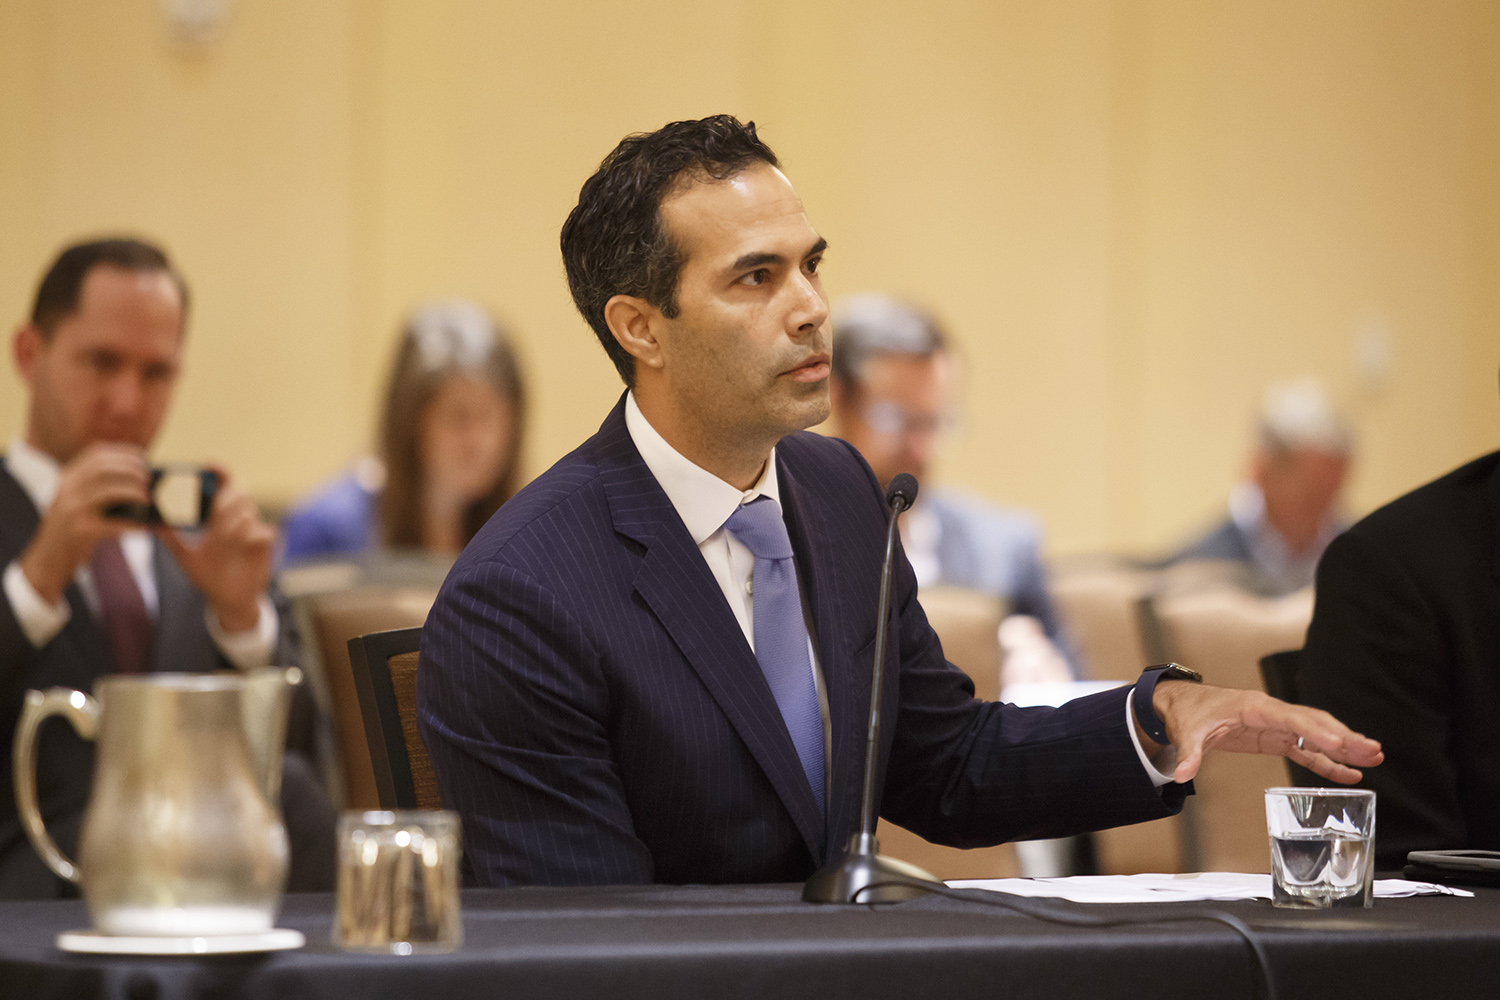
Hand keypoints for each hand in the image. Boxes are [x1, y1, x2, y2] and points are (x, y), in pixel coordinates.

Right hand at [19, 443, 150, 603]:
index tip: (142, 457)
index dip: (123, 452)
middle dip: (131, 469)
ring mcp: (71, 509)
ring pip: (108, 491)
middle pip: (103, 468)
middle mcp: (66, 489)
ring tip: (147, 500)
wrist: (46, 561)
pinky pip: (113, 523)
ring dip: (133, 492)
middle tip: (148, 479)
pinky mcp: (79, 530)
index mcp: (67, 479)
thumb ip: (99, 489)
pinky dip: (131, 524)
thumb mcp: (77, 503)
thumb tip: (139, 481)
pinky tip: (142, 527)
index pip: (95, 454)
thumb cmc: (71, 532)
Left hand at [158, 470, 274, 633]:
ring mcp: (253, 530)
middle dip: (224, 502)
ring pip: (249, 510)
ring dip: (232, 523)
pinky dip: (250, 537)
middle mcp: (238, 519)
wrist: (227, 599)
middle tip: (212, 518)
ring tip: (221, 540)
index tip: (211, 464)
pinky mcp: (266, 544)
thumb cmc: (209, 575)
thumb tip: (152, 524)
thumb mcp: (184, 556)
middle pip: (240, 491)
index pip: (224, 485)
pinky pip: (264, 531)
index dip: (220, 472)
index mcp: (220, 516)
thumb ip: (171, 538)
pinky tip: (240, 548)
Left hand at [1149, 681, 1383, 784]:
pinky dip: (1327, 760)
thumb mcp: (1187, 733)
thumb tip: (1182, 774)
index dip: (1316, 730)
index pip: (1291, 718)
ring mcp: (1275, 725)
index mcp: (1253, 707)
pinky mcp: (1275, 737)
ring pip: (1316, 734)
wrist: (1183, 705)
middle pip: (1313, 723)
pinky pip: (1306, 749)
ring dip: (1344, 747)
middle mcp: (1271, 713)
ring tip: (1373, 758)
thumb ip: (1189, 754)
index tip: (1340, 743)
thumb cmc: (1188, 713)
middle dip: (1343, 737)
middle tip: (1372, 750)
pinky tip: (1348, 773)